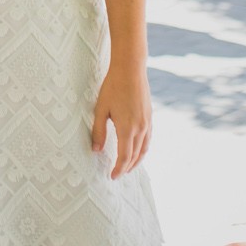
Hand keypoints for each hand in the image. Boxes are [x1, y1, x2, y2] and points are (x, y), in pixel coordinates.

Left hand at [92, 59, 151, 177]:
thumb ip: (98, 131)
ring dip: (137, 160)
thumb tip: (95, 150)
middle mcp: (141, 128)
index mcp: (127, 128)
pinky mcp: (150, 116)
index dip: (119, 169)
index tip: (112, 177)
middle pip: (136, 156)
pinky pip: (148, 139)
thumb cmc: (113, 88)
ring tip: (128, 166)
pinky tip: (137, 149)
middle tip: (119, 174)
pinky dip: (143, 149)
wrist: (131, 69)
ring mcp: (148, 123)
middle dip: (127, 167)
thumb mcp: (101, 109)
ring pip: (145, 149)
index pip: (124, 157)